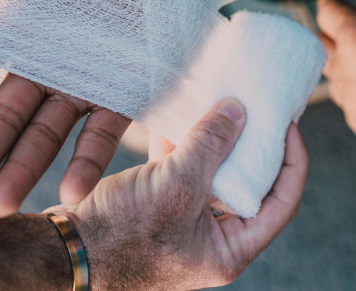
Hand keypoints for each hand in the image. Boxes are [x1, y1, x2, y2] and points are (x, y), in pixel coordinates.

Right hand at [0, 0, 137, 216]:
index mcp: (20, 25)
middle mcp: (45, 61)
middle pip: (1, 117)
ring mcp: (83, 81)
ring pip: (44, 135)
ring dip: (23, 170)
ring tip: (1, 208)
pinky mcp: (124, 91)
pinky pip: (102, 133)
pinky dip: (88, 164)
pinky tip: (75, 195)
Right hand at [48, 99, 307, 288]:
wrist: (64, 252)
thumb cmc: (122, 232)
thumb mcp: (176, 184)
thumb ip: (212, 145)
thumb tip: (240, 111)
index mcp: (230, 251)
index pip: (282, 204)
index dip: (291, 161)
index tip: (287, 124)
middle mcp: (212, 242)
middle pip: (249, 187)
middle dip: (252, 146)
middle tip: (258, 109)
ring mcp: (185, 227)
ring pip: (213, 177)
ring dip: (215, 142)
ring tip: (222, 103)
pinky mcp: (158, 212)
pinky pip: (181, 176)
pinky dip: (182, 148)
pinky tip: (179, 116)